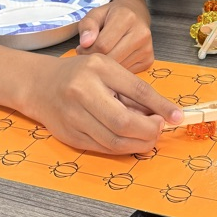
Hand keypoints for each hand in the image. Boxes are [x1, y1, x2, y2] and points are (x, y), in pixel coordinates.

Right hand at [29, 51, 182, 154]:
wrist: (39, 84)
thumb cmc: (80, 74)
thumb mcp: (108, 69)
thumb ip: (133, 90)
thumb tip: (164, 114)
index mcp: (98, 68)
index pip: (137, 90)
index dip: (160, 106)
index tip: (177, 117)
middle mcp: (83, 91)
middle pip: (124, 122)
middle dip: (149, 131)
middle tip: (159, 128)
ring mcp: (73, 116)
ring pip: (114, 141)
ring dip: (138, 143)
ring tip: (147, 135)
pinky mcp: (70, 136)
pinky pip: (102, 148)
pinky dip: (122, 148)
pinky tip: (130, 140)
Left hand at [75, 0, 152, 71]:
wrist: (136, 14)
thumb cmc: (112, 15)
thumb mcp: (96, 13)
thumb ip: (87, 25)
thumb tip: (84, 44)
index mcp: (127, 18)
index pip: (103, 44)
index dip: (87, 50)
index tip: (82, 48)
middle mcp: (141, 33)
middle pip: (111, 58)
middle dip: (96, 59)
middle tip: (88, 53)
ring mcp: (147, 48)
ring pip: (119, 68)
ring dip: (105, 66)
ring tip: (101, 54)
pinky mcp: (149, 60)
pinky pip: (126, 72)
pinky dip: (116, 69)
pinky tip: (113, 58)